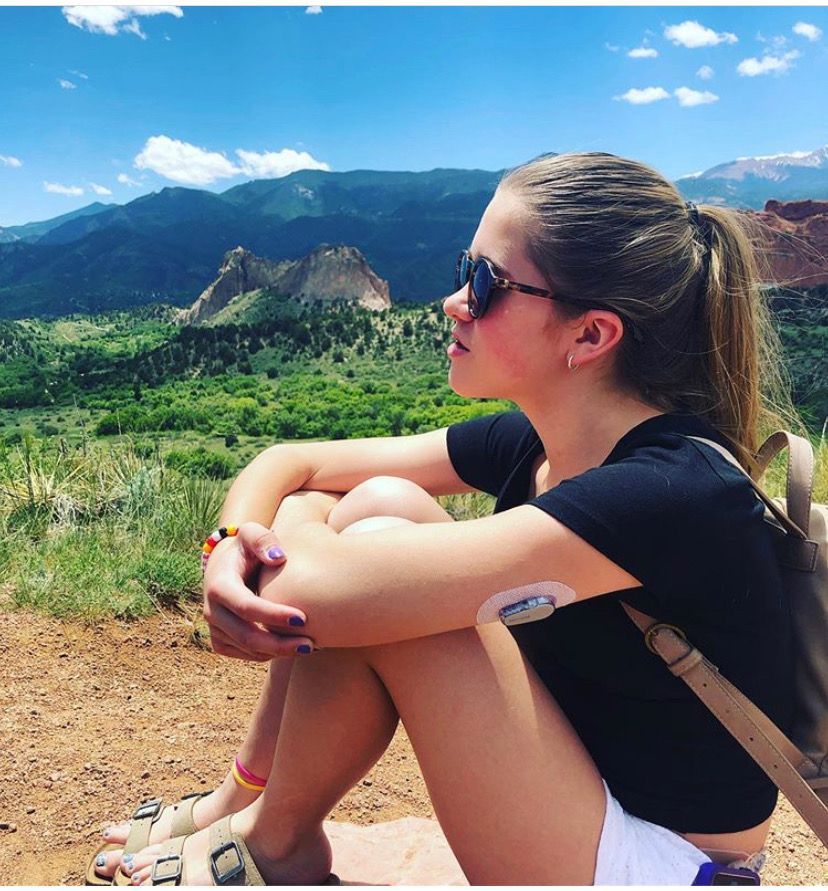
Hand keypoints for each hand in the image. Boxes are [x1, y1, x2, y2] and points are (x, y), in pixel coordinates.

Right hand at [202, 521, 314, 661]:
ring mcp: (215, 628)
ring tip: (308, 647)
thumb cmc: (246, 548)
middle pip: (247, 636)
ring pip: (248, 650)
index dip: (274, 615)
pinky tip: (292, 647)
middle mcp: (211, 611)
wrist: (225, 566)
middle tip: (310, 644)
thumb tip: (278, 557)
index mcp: (219, 586)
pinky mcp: (220, 641)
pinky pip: (246, 654)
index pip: (247, 607)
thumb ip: (264, 540)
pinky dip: (269, 654)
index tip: (303, 618)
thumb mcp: (252, 534)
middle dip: (280, 643)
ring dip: (278, 652)